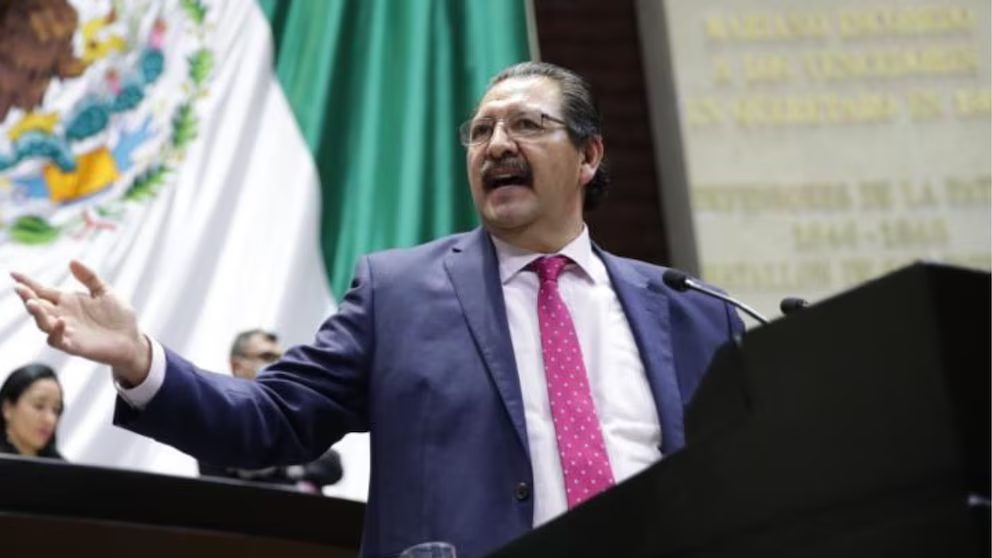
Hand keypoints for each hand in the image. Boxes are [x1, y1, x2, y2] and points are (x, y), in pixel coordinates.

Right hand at [12, 260, 150, 385]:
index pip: (43, 290)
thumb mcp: (105, 292)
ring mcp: (67, 331)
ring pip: (42, 322)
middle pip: (38, 305)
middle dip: (27, 296)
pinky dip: (55, 332)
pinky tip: (61, 322)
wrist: (133, 340)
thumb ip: (89, 277)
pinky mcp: (74, 345)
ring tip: (32, 303)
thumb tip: (72, 261)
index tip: (14, 273)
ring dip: (36, 313)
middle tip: (19, 287)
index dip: (28, 282)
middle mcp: (62, 315)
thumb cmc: (119, 316)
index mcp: (68, 301)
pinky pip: (57, 340)